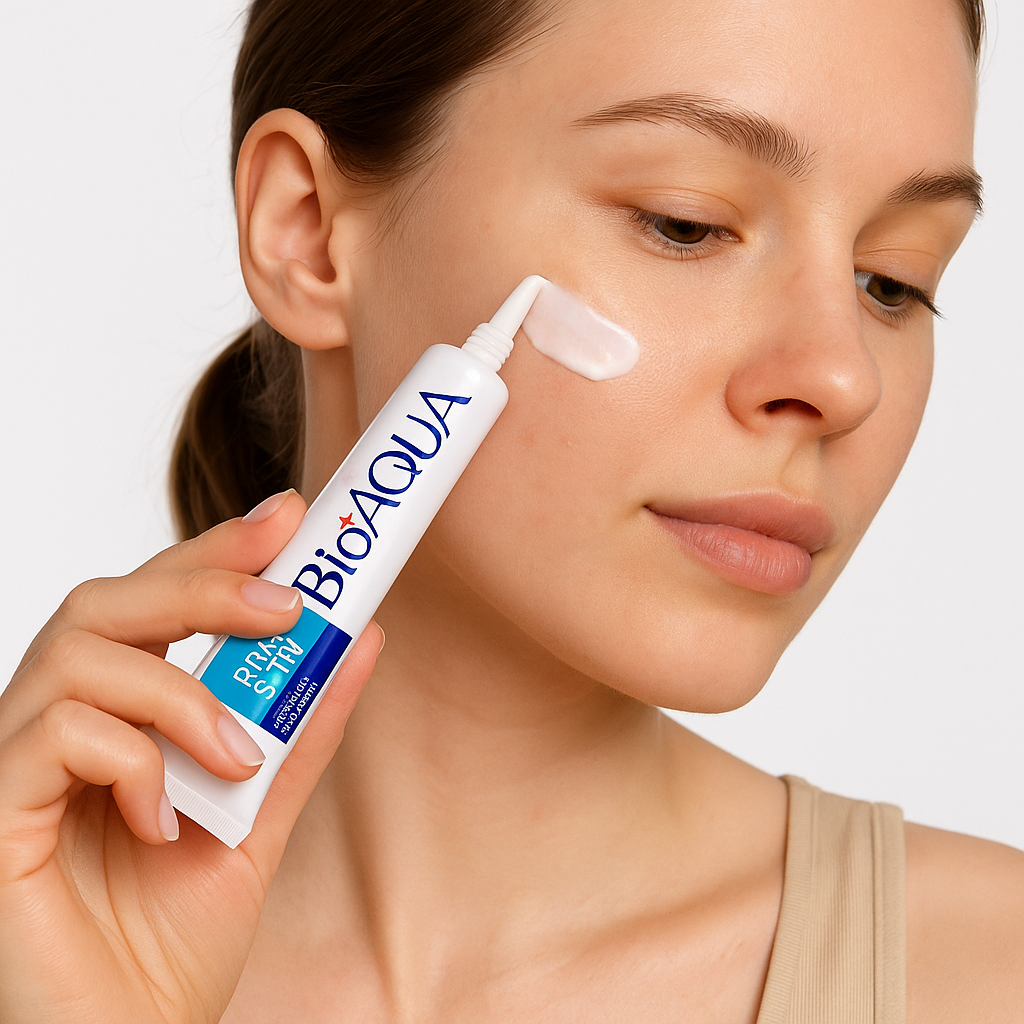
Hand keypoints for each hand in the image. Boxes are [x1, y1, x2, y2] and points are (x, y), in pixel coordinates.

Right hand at [0, 490, 381, 1023]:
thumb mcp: (261, 814)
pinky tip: (168, 819)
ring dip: (182, 692)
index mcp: (120, 714)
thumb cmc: (175, 937)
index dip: (216, 550)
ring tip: (239, 759)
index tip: (289, 517)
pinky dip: (133, 759)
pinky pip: (54, 734)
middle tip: (288, 601)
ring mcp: (15, 762)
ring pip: (81, 653)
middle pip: (109, 601)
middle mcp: (60, 721)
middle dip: (204, 582)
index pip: (158, 602)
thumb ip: (301, 729)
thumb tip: (360, 639)